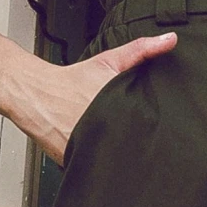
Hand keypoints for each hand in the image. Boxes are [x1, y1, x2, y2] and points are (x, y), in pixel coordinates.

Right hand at [15, 31, 177, 164]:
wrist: (37, 94)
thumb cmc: (72, 80)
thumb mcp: (109, 61)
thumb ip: (142, 50)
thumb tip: (170, 40)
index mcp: (119, 107)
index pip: (150, 127)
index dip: (160, 129)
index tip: (161, 128)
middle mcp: (104, 128)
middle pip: (136, 144)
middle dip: (141, 142)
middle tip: (139, 135)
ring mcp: (89, 146)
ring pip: (117, 159)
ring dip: (122, 156)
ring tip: (120, 145)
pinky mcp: (75, 160)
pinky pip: (97, 167)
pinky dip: (101, 163)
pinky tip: (102, 155)